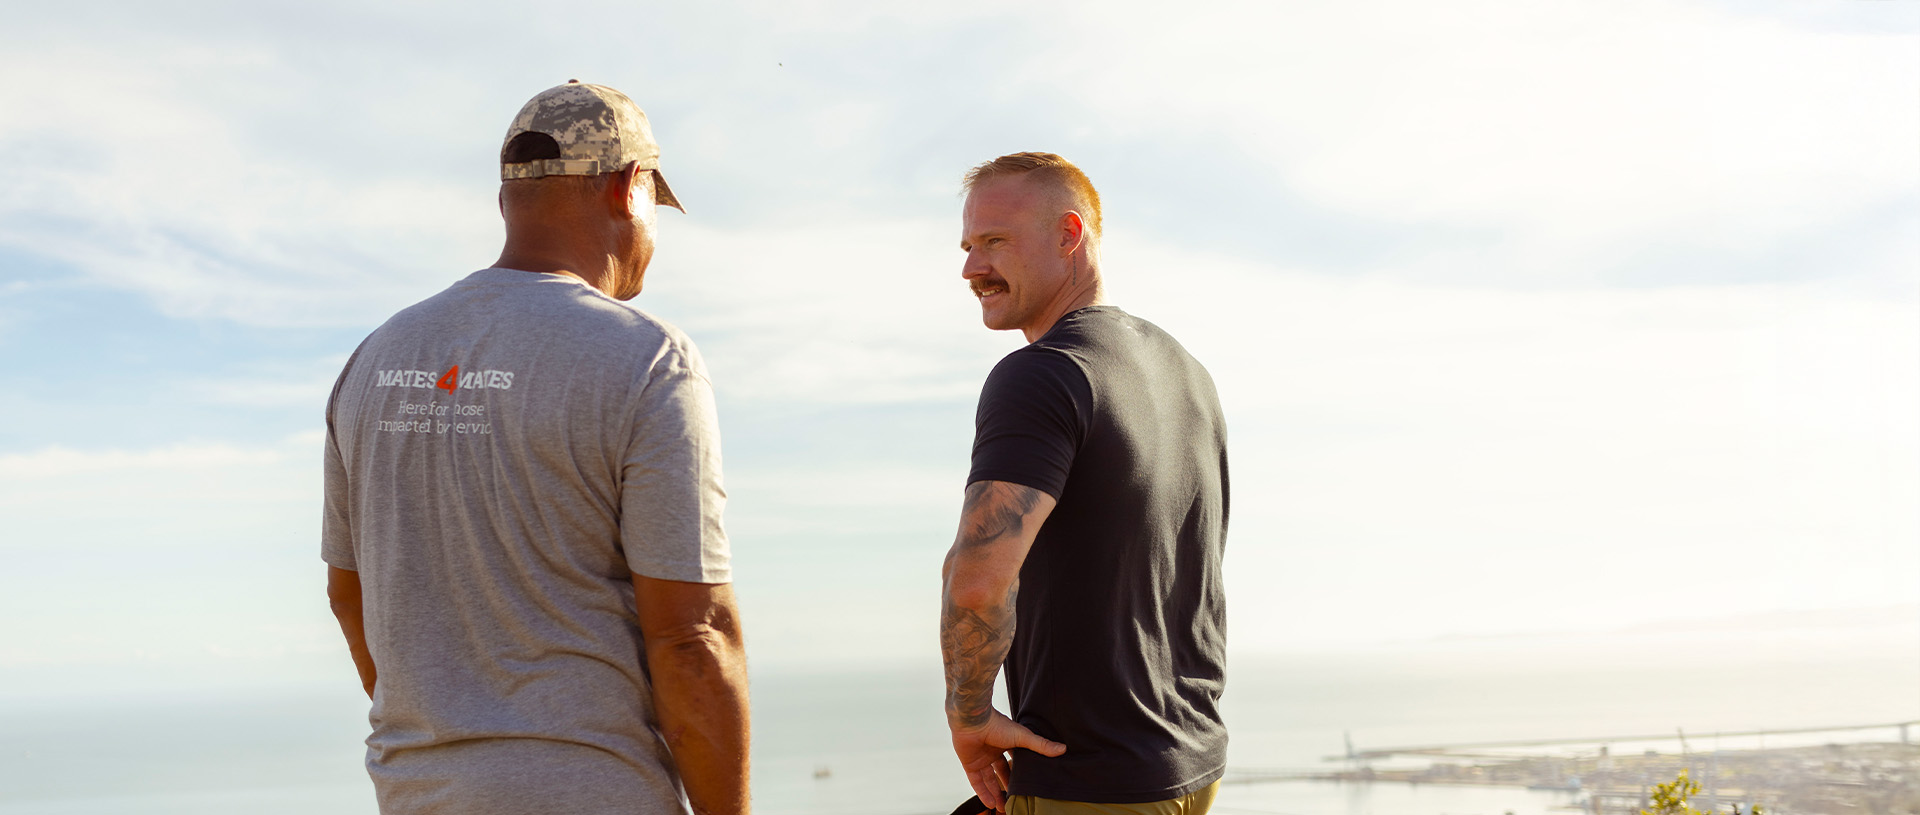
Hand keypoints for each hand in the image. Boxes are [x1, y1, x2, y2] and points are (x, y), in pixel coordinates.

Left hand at [949, 709, 1065, 811]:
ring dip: (995, 793)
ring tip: (1004, 808)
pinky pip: (977, 782)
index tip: (1028, 784)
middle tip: (1015, 799)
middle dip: (1008, 785)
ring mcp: (981, 758)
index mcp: (1007, 742)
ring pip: (989, 780)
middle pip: (1002, 772)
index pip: (1015, 760)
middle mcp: (994, 751)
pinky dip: (983, 792)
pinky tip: (991, 803)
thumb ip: (1041, 745)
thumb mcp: (1023, 737)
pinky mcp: (969, 764)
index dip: (1020, 772)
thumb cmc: (997, 724)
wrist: (973, 721)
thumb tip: (1063, 748)